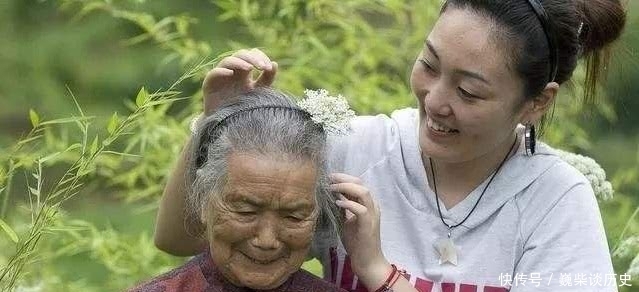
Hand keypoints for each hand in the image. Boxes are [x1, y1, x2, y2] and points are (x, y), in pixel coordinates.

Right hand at [202, 48, 277, 114]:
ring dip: (239, 62)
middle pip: (241, 55)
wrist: (227, 124)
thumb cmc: (243, 107)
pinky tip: (230, 73)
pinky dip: (221, 71)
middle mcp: (233, 70)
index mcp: (245, 71)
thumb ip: (267, 79)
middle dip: (252, 58)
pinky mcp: (209, 84)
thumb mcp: (258, 92)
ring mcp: (221, 76)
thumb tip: (275, 64)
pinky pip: (214, 73)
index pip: (253, 55)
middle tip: (262, 66)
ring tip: (249, 68)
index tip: (269, 67)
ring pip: (228, 61)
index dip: (261, 57)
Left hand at [330, 173, 390, 288]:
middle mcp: (372, 206)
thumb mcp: (346, 220)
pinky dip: (348, 204)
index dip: (343, 177)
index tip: (328, 177)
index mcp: (368, 204)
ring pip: (363, 192)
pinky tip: (337, 203)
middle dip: (343, 178)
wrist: (367, 261)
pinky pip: (361, 209)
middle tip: (328, 179)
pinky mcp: (368, 225)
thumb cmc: (356, 242)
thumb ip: (343, 207)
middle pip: (361, 183)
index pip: (358, 183)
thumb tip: (332, 194)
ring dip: (346, 187)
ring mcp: (372, 215)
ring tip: (332, 188)